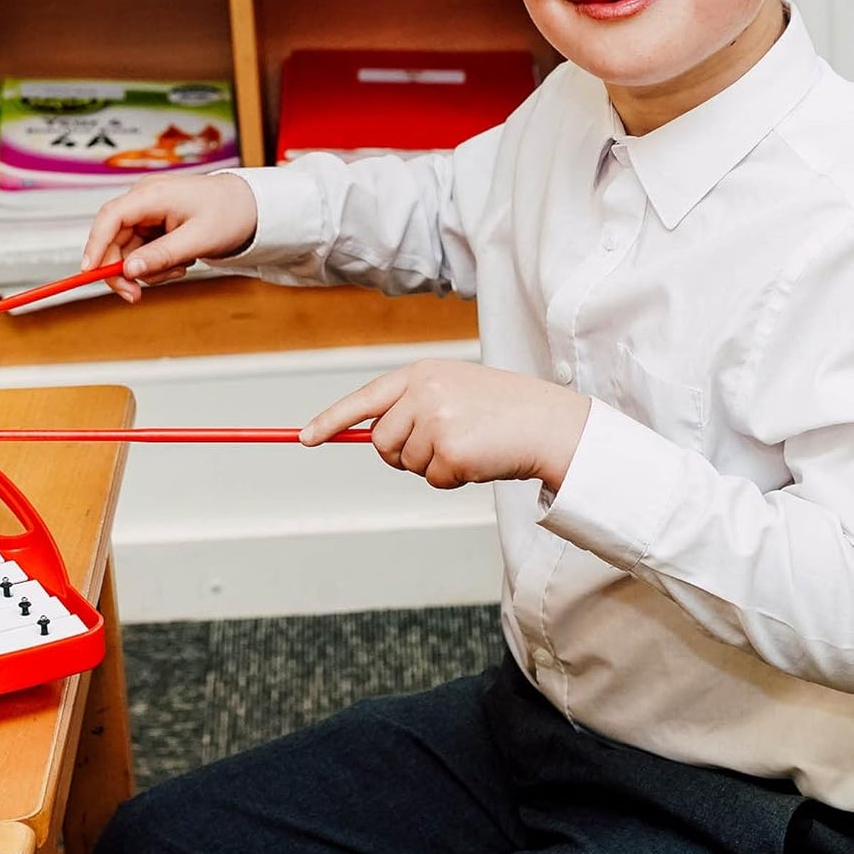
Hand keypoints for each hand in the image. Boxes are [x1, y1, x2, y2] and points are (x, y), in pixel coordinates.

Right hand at [82, 173, 257, 301]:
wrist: (248, 206)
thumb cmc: (228, 213)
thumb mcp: (197, 239)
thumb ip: (161, 255)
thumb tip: (129, 271)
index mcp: (152, 194)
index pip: (110, 218)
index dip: (94, 245)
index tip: (88, 272)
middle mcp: (144, 199)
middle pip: (113, 239)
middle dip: (122, 270)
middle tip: (134, 296)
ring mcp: (147, 212)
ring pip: (127, 250)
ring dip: (147, 269)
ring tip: (180, 268)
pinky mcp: (153, 224)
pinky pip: (141, 251)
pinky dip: (156, 264)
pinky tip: (179, 262)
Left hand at [300, 359, 590, 492]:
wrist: (549, 423)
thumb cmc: (501, 410)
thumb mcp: (452, 391)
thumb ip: (413, 405)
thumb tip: (373, 436)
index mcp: (420, 374)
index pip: (364, 399)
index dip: (330, 420)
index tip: (304, 438)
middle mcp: (422, 392)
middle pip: (380, 441)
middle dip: (402, 453)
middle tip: (440, 447)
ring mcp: (435, 420)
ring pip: (405, 463)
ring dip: (431, 466)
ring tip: (467, 447)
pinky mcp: (450, 451)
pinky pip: (432, 480)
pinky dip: (452, 479)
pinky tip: (479, 461)